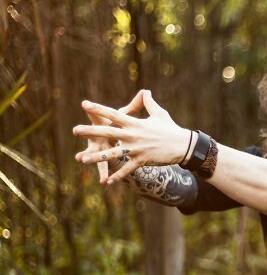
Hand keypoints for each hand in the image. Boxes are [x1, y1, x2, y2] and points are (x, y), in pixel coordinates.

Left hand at [73, 89, 190, 184]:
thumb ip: (149, 103)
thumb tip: (146, 92)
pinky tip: (107, 182)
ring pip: (113, 154)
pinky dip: (118, 176)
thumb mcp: (159, 114)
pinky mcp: (142, 160)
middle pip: (108, 133)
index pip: (113, 114)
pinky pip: (127, 169)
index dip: (99, 109)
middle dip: (91, 132)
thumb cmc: (171, 128)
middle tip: (75, 130)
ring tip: (82, 159)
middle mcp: (133, 135)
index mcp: (135, 123)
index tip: (84, 104)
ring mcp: (136, 149)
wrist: (183, 145)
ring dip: (97, 157)